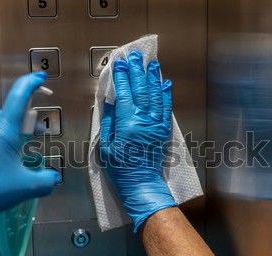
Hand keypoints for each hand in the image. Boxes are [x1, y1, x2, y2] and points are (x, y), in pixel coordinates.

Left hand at [0, 72, 59, 255]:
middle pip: (4, 114)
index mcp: (4, 130)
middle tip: (28, 137)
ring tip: (8, 158)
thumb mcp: (28, 187)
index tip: (39, 78)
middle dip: (18, 122)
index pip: (19, 97)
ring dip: (1, 136)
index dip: (31, 85)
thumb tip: (52, 178)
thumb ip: (46, 180)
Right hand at [100, 51, 176, 232]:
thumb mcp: (105, 145)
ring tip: (151, 64)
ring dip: (152, 77)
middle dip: (137, 71)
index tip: (119, 63)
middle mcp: (144, 120)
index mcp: (127, 123)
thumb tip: (110, 102)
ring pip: (155, 95)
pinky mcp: (163, 130)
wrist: (141, 183)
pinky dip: (166, 94)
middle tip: (134, 56)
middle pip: (141, 89)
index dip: (121, 76)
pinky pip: (166, 107)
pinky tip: (165, 83)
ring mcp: (156, 124)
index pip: (124, 93)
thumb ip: (108, 122)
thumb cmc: (120, 167)